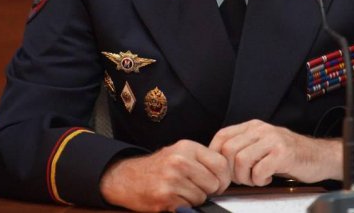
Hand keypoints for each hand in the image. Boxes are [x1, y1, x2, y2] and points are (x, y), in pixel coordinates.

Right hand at [99, 139, 230, 211]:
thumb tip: (227, 175)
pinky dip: (183, 206)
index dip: (223, 177)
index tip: (218, 182)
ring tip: (181, 191)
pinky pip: (188, 206)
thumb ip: (202, 160)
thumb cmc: (158, 167)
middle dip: (209, 190)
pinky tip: (173, 198)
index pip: (221, 164)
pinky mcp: (165, 197)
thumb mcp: (180, 153)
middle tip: (196, 187)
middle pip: (214, 183)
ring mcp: (172, 179)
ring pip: (202, 197)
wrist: (126, 177)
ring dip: (195, 199)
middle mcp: (180, 161)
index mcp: (187, 147)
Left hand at [209, 119, 343, 186]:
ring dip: (245, 177)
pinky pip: (259, 171)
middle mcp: (261, 129)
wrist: (320, 156)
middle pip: (228, 150)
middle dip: (231, 171)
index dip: (216, 156)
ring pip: (241, 160)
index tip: (222, 171)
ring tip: (256, 179)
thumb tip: (219, 161)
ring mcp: (272, 140)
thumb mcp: (263, 144)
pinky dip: (259, 180)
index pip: (222, 136)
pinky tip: (267, 178)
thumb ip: (244, 146)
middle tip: (243, 178)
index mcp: (253, 126)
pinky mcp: (283, 154)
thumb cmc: (290, 154)